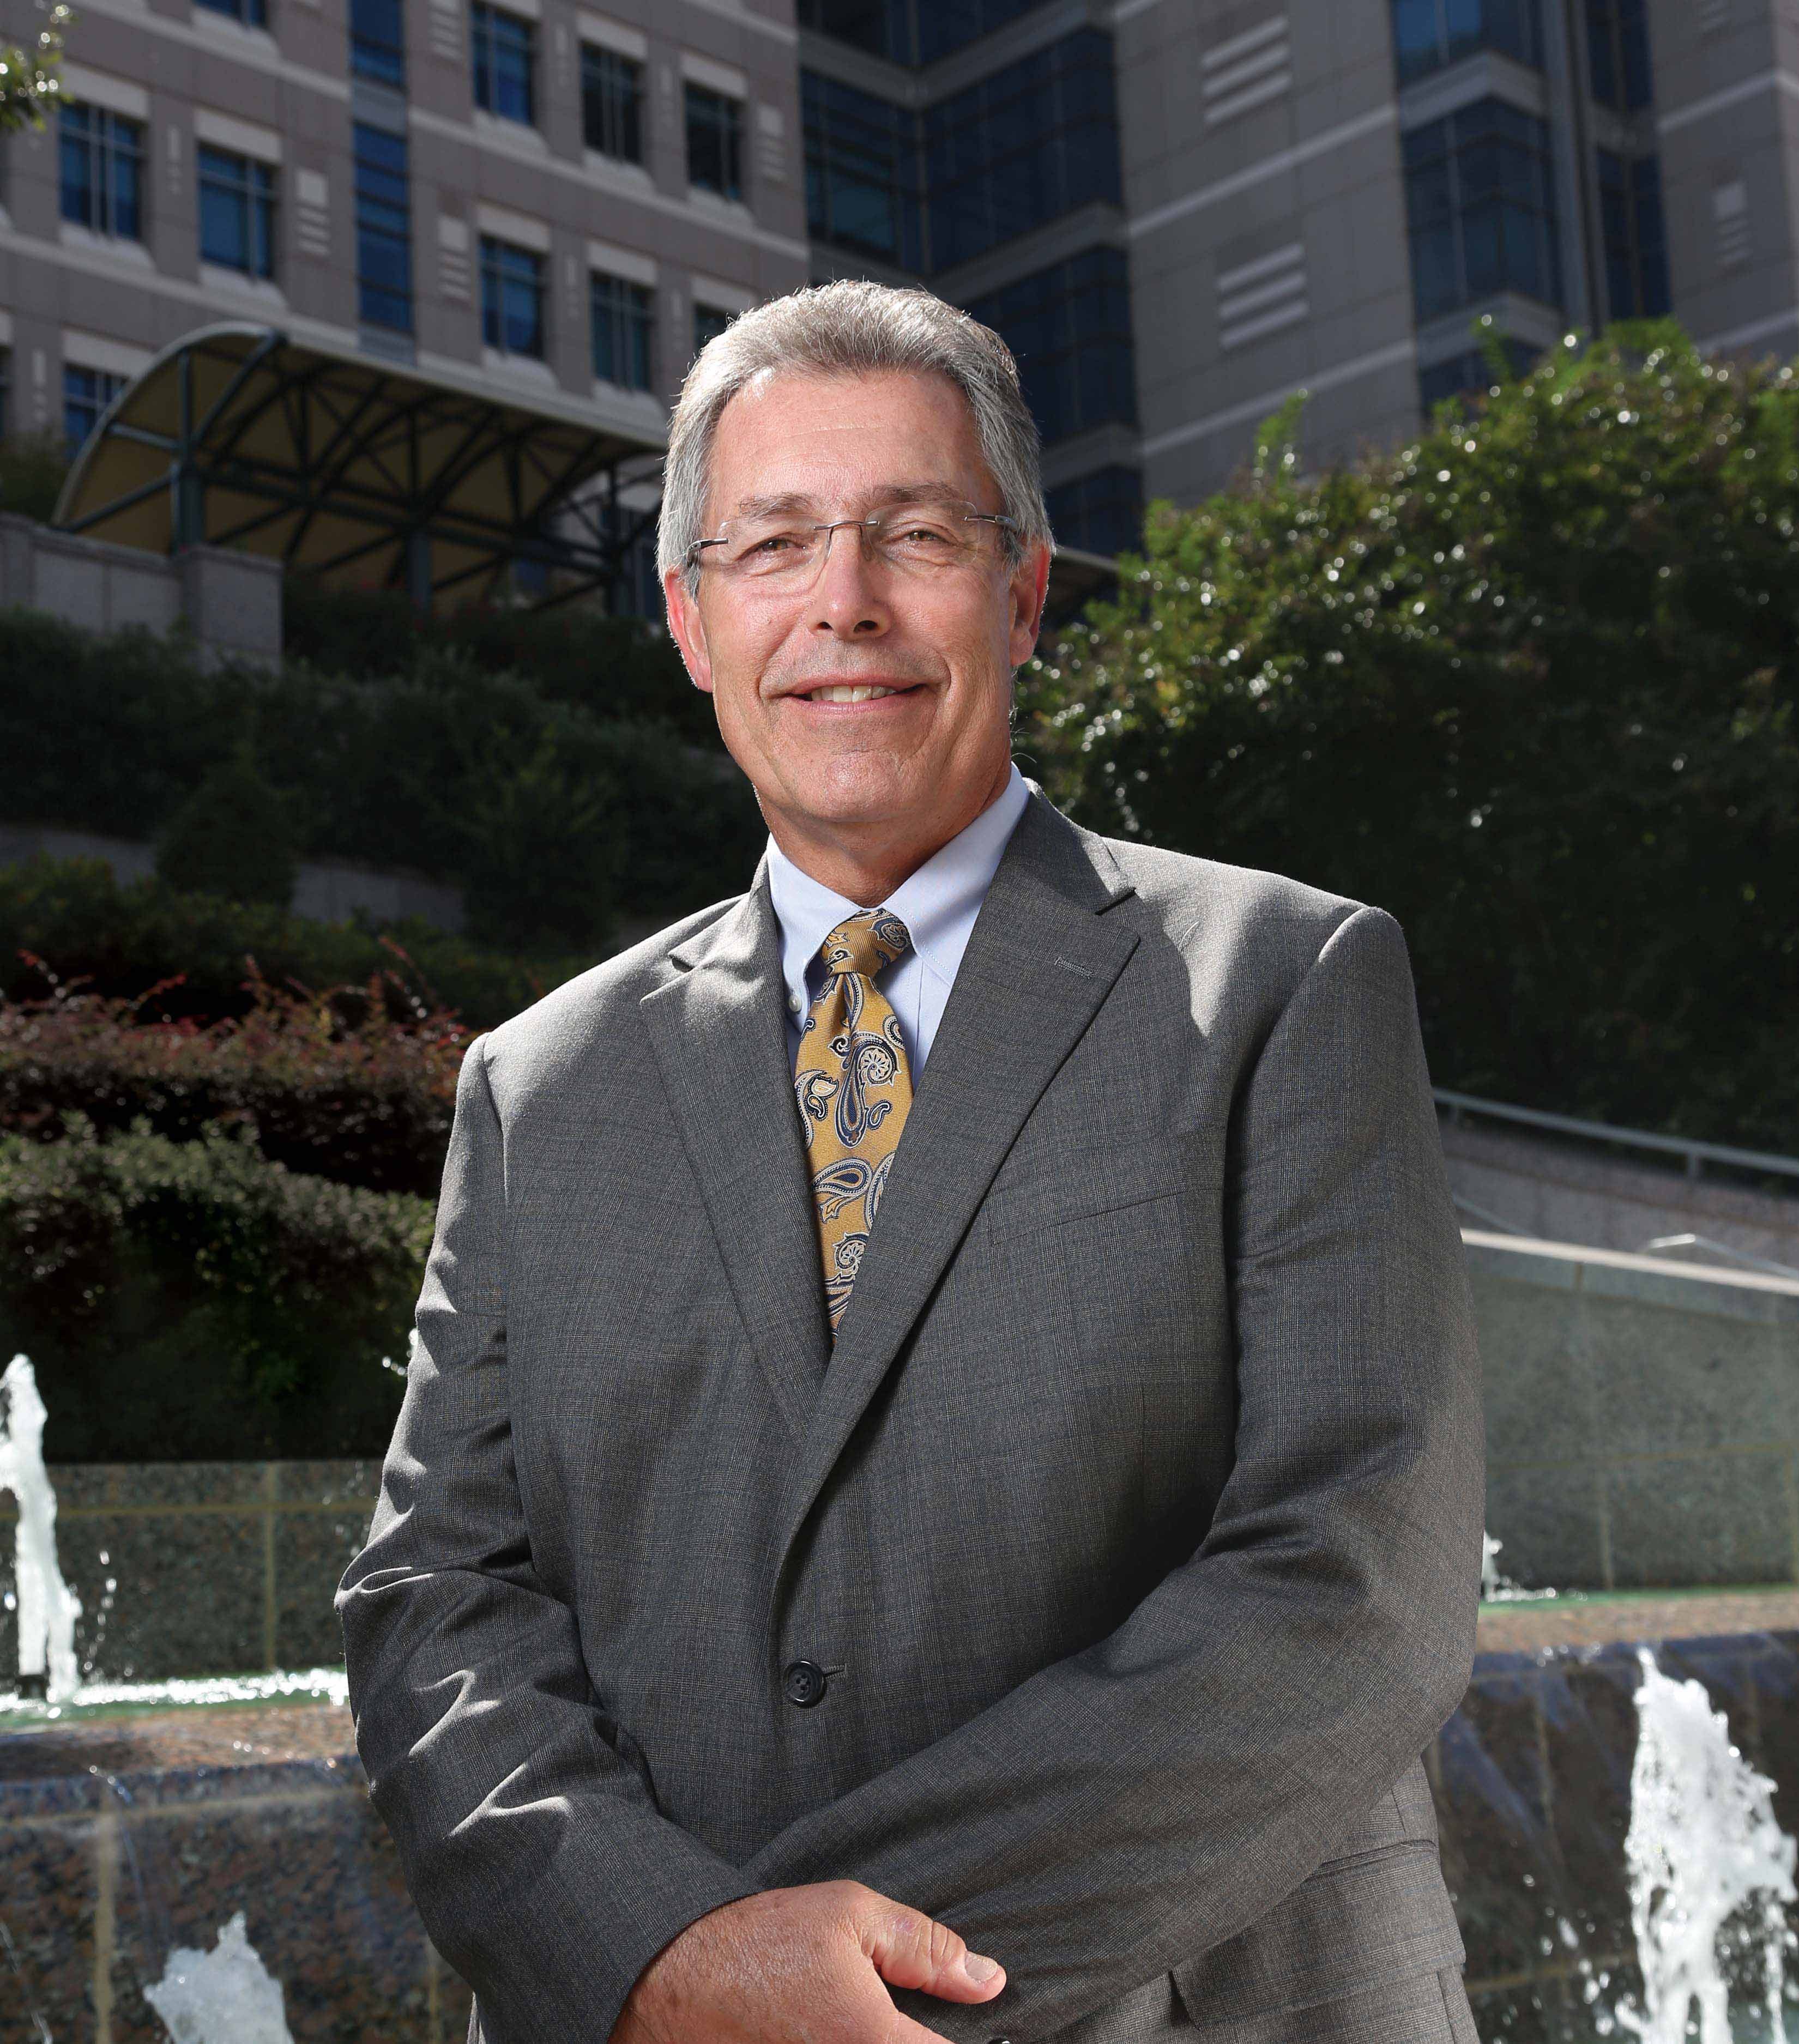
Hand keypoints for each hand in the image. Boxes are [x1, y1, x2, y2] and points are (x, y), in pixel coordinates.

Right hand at [612, 1880, 1006, 2043]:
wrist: (669, 1979)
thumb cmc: (761, 1942)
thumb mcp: (851, 1916)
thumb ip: (926, 1951)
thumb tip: (990, 1982)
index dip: (975, 2040)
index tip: (969, 2021)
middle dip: (921, 2040)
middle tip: (911, 2020)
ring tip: (866, 2020)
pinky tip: (837, 2030)